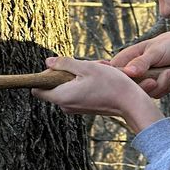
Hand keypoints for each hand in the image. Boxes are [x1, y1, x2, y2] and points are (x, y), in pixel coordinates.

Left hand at [30, 56, 163, 133]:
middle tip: (86, 65)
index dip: (44, 76)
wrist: (132, 104)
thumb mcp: (86, 67)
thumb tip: (48, 62)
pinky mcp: (84, 107)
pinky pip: (78, 91)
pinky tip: (102, 76)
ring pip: (68, 86)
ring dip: (80, 75)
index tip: (58, 67)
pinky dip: (86, 82)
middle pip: (54, 85)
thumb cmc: (110, 85)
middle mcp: (65, 106)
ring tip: (98, 69)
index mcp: (61, 97)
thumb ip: (64, 64)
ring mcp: (75, 108)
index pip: (37, 90)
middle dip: (67, 72)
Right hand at [111, 29, 169, 97]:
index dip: (121, 81)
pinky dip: (167, 87)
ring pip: (144, 93)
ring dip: (161, 85)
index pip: (114, 75)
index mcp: (125, 60)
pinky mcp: (154, 87)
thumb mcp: (155, 51)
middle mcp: (131, 72)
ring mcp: (142, 81)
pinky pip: (156, 95)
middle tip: (156, 80)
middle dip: (146, 86)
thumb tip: (127, 72)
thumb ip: (141, 62)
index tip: (138, 79)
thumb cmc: (169, 45)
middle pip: (129, 88)